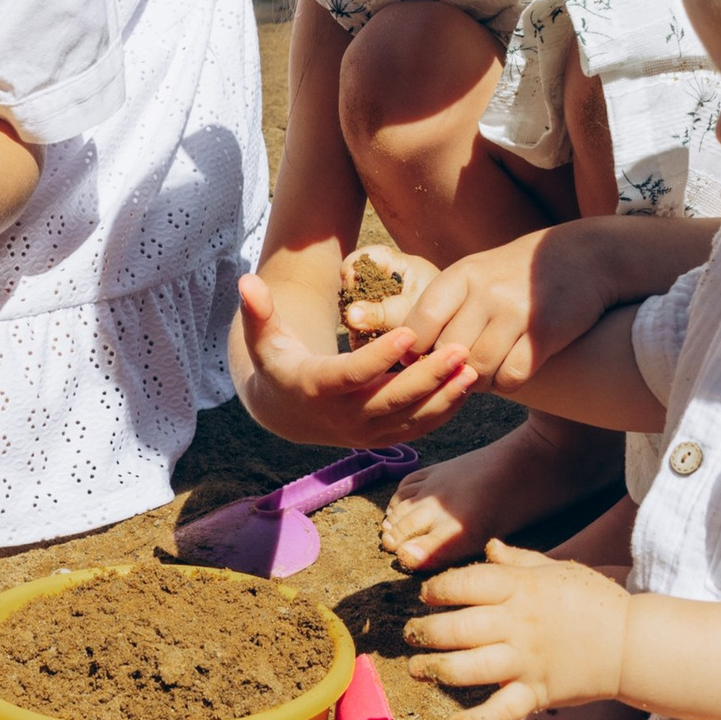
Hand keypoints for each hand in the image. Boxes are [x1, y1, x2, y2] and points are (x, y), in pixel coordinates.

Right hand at [234, 271, 478, 447]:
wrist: (287, 412)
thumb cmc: (279, 363)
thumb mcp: (264, 339)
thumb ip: (259, 312)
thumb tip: (247, 281)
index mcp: (316, 389)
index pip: (351, 375)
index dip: (378, 357)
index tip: (407, 334)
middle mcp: (343, 418)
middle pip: (392, 400)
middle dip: (428, 377)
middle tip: (460, 349)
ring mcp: (366, 433)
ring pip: (412, 419)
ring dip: (445, 396)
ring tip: (473, 367)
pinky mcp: (383, 438)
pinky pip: (419, 428)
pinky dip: (445, 409)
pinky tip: (467, 384)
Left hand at [343, 226, 612, 392]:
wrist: (584, 256)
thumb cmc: (515, 275)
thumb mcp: (474, 276)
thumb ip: (442, 308)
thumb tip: (401, 353)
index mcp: (460, 277)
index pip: (418, 327)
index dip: (412, 355)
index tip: (415, 366)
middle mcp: (484, 292)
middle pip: (445, 355)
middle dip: (445, 372)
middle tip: (450, 376)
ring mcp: (515, 312)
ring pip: (477, 370)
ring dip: (477, 381)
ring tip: (481, 373)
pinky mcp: (545, 332)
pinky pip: (512, 375)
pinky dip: (508, 381)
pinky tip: (511, 369)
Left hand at [403, 539, 631, 719]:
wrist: (633, 643)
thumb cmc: (595, 600)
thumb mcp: (559, 569)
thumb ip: (520, 560)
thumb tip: (490, 546)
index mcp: (521, 589)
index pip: (466, 584)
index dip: (438, 588)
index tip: (427, 595)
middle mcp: (518, 625)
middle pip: (458, 628)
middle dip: (426, 632)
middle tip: (411, 634)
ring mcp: (526, 661)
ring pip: (469, 668)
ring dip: (436, 670)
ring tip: (418, 669)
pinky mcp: (537, 693)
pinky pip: (501, 710)